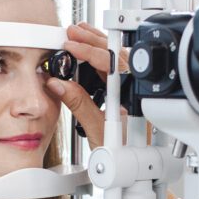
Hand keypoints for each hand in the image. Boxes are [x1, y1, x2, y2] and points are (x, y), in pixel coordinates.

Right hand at [45, 22, 127, 149]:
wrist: (138, 164)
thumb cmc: (127, 152)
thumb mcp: (98, 131)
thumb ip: (78, 105)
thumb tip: (60, 84)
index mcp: (132, 94)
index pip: (109, 63)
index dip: (87, 52)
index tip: (70, 46)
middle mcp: (136, 87)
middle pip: (114, 54)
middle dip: (90, 40)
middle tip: (70, 34)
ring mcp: (134, 88)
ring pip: (117, 57)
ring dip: (96, 43)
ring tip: (79, 34)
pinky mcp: (130, 91)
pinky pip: (117, 65)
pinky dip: (102, 54)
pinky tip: (90, 49)